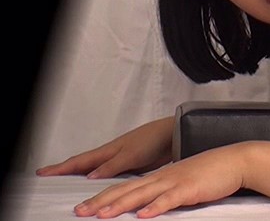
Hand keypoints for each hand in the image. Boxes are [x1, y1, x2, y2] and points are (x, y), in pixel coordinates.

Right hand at [36, 117, 173, 178]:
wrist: (173, 136)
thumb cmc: (153, 139)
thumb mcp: (130, 154)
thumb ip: (111, 166)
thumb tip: (90, 176)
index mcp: (108, 151)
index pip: (79, 161)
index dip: (61, 167)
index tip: (42, 172)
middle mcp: (111, 155)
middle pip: (83, 165)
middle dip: (65, 171)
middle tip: (47, 177)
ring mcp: (120, 160)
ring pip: (95, 170)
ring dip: (81, 176)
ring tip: (68, 184)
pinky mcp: (130, 166)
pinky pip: (109, 174)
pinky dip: (99, 180)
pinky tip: (99, 186)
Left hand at [73, 143, 248, 218]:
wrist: (235, 160)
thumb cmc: (212, 172)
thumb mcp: (184, 181)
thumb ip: (166, 191)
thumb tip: (150, 205)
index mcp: (161, 176)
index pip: (127, 186)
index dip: (105, 196)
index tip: (86, 206)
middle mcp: (163, 177)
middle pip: (127, 189)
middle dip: (102, 201)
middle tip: (80, 212)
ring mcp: (176, 181)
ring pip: (143, 193)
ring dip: (121, 204)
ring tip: (102, 215)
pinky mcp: (190, 188)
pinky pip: (170, 199)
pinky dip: (155, 207)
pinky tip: (143, 215)